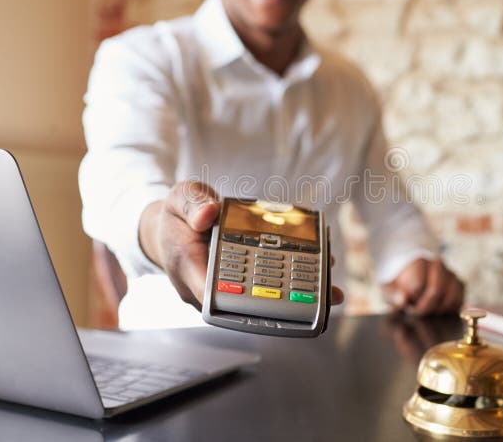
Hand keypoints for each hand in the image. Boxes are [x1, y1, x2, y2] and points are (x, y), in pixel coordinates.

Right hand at [138, 180, 343, 310]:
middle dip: (286, 302)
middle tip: (319, 292)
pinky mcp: (239, 287)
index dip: (243, 300)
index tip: (274, 298)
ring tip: (330, 291)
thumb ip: (193, 204)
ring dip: (297, 298)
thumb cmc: (175, 216)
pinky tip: (319, 280)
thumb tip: (209, 213)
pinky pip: (266, 291)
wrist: (172, 229)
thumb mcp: (179, 198)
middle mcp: (207, 290)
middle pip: (247, 305)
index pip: (211, 294)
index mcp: (189, 270)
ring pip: (261, 302)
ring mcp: (225, 292)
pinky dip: (292, 286)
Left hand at [382, 258, 464, 315]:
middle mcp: (437, 264)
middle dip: (425, 307)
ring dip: (438, 309)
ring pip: (451, 297)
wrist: (411, 275)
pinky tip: (438, 309)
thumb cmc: (399, 285)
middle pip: (436, 291)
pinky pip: (459, 300)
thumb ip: (393, 294)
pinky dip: (449, 309)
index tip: (408, 308)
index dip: (412, 302)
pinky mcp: (459, 283)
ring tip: (428, 309)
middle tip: (418, 312)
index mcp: (418, 262)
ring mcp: (450, 273)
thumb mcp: (389, 288)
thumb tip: (402, 300)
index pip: (417, 287)